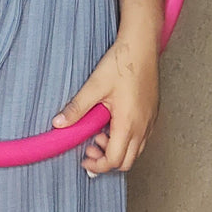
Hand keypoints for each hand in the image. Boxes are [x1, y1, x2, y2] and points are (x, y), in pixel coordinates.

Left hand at [50, 31, 159, 173]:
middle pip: (127, 161)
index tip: (84, 159)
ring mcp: (150, 120)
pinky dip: (127, 140)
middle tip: (90, 148)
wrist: (141, 45)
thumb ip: (76, 108)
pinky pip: (142, 138)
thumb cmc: (122, 63)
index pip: (114, 160)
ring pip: (136, 150)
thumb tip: (59, 123)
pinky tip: (113, 124)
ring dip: (117, 149)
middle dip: (107, 160)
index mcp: (129, 123)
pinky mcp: (152, 113)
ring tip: (100, 133)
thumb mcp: (94, 86)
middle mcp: (143, 126)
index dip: (97, 165)